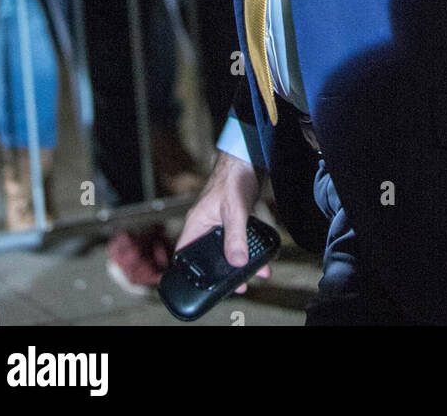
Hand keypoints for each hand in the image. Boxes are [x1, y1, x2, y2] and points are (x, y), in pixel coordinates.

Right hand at [175, 150, 270, 293]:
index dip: (189, 273)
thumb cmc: (234, 177)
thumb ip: (235, 236)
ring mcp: (220, 223)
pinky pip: (239, 240)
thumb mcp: (234, 210)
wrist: (249, 157)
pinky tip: (262, 258)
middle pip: (209, 256)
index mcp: (197, 224)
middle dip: (223, 272)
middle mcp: (206, 225)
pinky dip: (249, 249)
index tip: (202, 289)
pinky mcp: (234, 219)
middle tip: (238, 285)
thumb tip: (237, 263)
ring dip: (240, 262)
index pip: (184, 254)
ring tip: (256, 274)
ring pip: (226, 249)